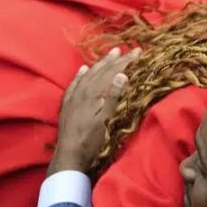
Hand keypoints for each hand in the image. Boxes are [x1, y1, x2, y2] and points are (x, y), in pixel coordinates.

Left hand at [48, 47, 141, 175]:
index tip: (138, 52)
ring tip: (109, 55)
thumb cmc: (92, 141)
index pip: (112, 73)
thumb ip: (114, 97)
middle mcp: (82, 92)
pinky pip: (75, 83)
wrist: (69, 156)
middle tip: (125, 50)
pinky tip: (83, 70)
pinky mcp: (68, 104)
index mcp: (94, 94)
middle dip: (114, 60)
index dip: (126, 62)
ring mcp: (73, 97)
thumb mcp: (107, 121)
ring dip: (99, 64)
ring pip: (88, 75)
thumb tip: (122, 75)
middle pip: (100, 71)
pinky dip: (81, 75)